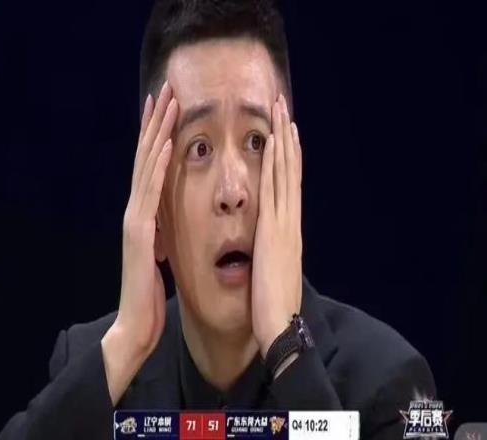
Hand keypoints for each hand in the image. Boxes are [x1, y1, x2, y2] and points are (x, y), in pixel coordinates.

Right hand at [101, 82, 177, 403]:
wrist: (136, 325)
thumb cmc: (150, 294)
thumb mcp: (160, 256)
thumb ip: (162, 234)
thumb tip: (168, 222)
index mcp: (146, 216)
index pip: (153, 168)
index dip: (159, 136)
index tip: (168, 109)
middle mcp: (137, 211)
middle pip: (148, 158)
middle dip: (157, 122)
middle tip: (167, 88)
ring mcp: (136, 219)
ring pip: (148, 167)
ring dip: (158, 133)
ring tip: (168, 102)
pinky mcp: (140, 233)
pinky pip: (151, 194)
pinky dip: (158, 167)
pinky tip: (167, 144)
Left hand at [251, 94, 302, 358]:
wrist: (280, 324)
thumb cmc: (273, 305)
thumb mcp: (272, 272)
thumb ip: (270, 253)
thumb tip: (267, 246)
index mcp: (286, 231)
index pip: (287, 187)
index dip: (287, 159)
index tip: (284, 134)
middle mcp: (290, 221)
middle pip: (290, 172)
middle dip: (287, 139)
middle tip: (284, 109)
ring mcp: (286, 223)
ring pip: (285, 174)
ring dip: (284, 142)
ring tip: (282, 114)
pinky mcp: (277, 229)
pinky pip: (276, 189)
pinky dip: (277, 164)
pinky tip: (274, 143)